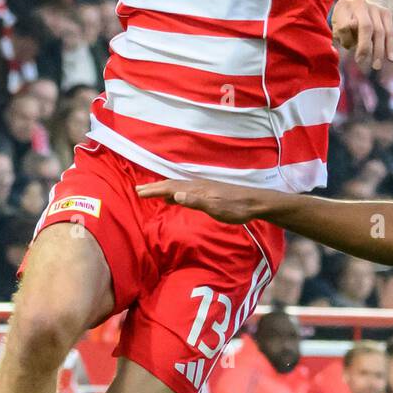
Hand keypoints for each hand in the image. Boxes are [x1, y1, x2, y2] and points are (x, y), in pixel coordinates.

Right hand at [135, 178, 272, 224]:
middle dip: (154, 187)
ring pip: (178, 186)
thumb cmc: (236, 207)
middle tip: (138, 189)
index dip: (154, 190)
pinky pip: (185, 190)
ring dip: (163, 188)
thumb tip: (175, 194)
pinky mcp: (209, 193)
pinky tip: (174, 197)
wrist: (255, 202)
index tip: (139, 192)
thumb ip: (195, 201)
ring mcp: (203, 188)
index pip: (170, 187)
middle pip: (171, 184)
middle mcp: (198, 185)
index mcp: (197, 188)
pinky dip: (175, 192)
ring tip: (151, 191)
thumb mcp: (216, 207)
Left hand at [331, 0, 392, 70]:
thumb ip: (340, 35)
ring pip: (380, 31)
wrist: (363, 2)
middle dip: (364, 46)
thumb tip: (344, 46)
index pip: (344, 26)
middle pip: (366, 26)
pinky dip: (390, 46)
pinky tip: (391, 58)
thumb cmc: (345, 21)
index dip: (346, 39)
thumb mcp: (337, 25)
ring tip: (376, 66)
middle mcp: (360, 4)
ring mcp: (375, 7)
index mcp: (343, 6)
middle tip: (361, 61)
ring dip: (378, 50)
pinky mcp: (386, 13)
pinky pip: (390, 32)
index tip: (347, 46)